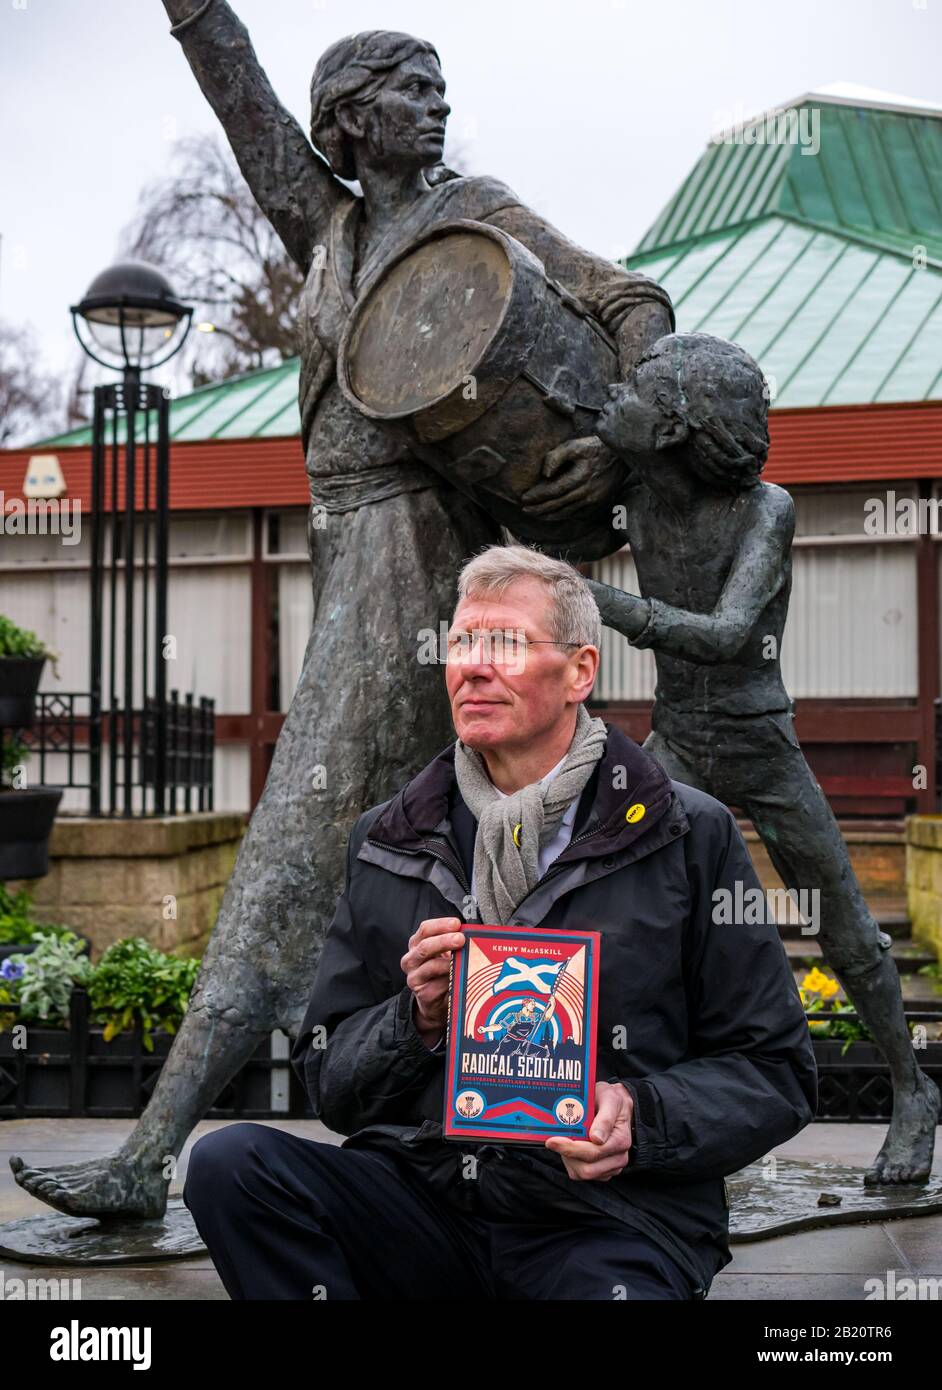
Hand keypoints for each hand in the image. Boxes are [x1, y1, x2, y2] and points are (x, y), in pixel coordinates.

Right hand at [400, 917, 465, 1037]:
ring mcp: (414, 977)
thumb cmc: (440, 972)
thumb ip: (452, 943)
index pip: (425, 929)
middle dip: (444, 941)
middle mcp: (411, 959)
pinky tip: (459, 976)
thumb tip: (472, 934)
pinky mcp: (422, 993)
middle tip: (460, 939)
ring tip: (462, 958)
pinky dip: (450, 979)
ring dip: (449, 962)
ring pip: (431, 966)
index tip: (456, 923)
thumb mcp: (443, 954)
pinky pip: (438, 985)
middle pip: (425, 946)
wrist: (432, 1000)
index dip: (441, 924)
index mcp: (417, 944)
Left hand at [521, 436, 624, 517]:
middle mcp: (587, 492)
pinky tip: (553, 514)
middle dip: (539, 509)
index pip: (552, 491)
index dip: (537, 496)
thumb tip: (545, 474)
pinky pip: (576, 514)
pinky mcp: (598, 504)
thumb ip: (556, 456)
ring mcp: (593, 500)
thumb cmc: (594, 447)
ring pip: (566, 512)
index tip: (523, 498)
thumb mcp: (575, 445)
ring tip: (535, 514)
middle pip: (557, 505)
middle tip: (525, 510)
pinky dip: (562, 515)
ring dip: (549, 515)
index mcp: (580, 477)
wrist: (621, 455)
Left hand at [544, 1080, 632, 1180]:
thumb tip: (596, 1138)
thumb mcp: (610, 1100)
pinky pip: (580, 1173)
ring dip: (568, 1158)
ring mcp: (610, 1167)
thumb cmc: (612, 1100)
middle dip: (566, 1154)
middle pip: (586, 1169)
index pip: (593, 1152)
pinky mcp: (602, 1171)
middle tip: (553, 1139)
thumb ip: (605, 1119)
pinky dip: (571, 1162)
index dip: (570, 1148)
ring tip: (564, 1140)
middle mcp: (618, 1157)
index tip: (552, 1140)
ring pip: (581, 1173)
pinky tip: (569, 1147)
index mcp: (620, 1141)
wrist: (616, 1106)